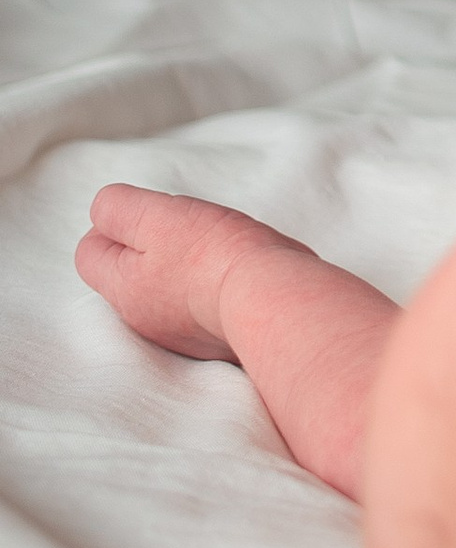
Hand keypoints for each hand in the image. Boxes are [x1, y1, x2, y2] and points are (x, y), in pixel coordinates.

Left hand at [77, 183, 302, 360]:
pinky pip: (198, 306)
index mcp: (124, 289)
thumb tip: (104, 212)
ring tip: (212, 248)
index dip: (112, 223)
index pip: (89, 253)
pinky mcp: (217, 339)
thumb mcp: (157, 216)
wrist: (272, 301)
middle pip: (127, 273)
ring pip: (164, 289)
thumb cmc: (216, 255)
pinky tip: (232, 274)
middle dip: (148, 245)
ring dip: (179, 266)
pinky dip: (208, 287)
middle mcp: (145, 319)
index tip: (148, 212)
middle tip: (183, 227)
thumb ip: (120, 209)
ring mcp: (182, 334)